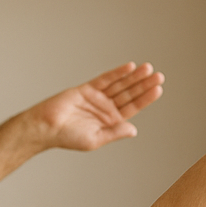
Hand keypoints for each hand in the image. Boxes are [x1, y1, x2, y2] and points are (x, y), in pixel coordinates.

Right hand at [30, 62, 164, 151]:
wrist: (46, 127)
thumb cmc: (68, 137)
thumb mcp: (97, 139)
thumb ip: (115, 133)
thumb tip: (133, 129)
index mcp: (111, 122)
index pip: (133, 108)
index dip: (146, 98)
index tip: (158, 89)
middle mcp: (106, 108)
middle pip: (129, 94)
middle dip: (144, 84)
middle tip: (159, 75)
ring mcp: (97, 97)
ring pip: (120, 85)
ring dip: (134, 76)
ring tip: (148, 69)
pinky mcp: (87, 89)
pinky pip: (105, 79)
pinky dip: (117, 73)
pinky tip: (129, 68)